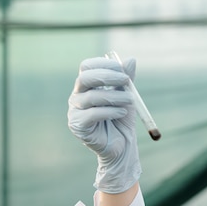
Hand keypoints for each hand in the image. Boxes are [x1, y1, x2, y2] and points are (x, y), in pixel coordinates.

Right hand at [68, 56, 141, 192]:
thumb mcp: (126, 96)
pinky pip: (92, 114)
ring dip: (115, 96)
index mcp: (87, 86)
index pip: (87, 67)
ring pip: (91, 97)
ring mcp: (75, 111)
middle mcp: (77, 96)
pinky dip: (110, 111)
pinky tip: (122, 112)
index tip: (123, 69)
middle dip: (107, 76)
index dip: (104, 65)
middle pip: (84, 78)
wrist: (122, 146)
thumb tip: (131, 59)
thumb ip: (126, 79)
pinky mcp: (78, 125)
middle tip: (126, 80)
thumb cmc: (122, 120)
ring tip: (130, 100)